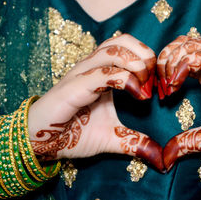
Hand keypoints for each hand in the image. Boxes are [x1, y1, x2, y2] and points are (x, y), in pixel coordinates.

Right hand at [28, 34, 163, 170]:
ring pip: (113, 49)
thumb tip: (160, 159)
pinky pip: (101, 73)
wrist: (39, 144)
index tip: (161, 86)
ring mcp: (81, 75)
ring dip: (136, 63)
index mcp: (102, 73)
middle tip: (155, 81)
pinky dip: (124, 79)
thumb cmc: (73, 135)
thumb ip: (136, 143)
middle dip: (145, 56)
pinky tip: (137, 95)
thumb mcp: (112, 138)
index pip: (129, 49)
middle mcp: (92, 68)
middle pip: (123, 40)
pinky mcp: (72, 88)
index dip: (149, 61)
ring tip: (145, 86)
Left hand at [157, 36, 200, 169]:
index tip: (160, 94)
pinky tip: (176, 82)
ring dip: (172, 58)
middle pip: (181, 44)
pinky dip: (184, 63)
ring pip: (191, 43)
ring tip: (168, 83)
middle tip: (159, 85)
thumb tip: (165, 159)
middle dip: (163, 59)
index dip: (163, 72)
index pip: (179, 59)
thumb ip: (187, 143)